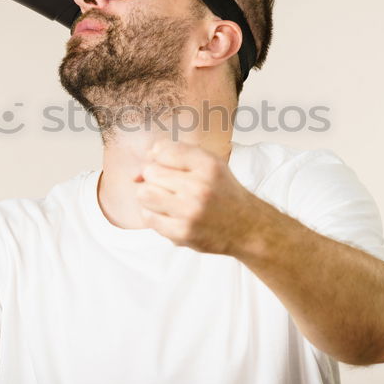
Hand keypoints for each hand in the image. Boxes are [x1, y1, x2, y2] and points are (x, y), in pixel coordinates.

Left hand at [135, 139, 260, 254]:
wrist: (247, 227)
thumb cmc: (222, 193)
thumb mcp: (209, 164)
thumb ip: (174, 156)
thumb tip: (136, 173)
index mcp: (207, 164)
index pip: (161, 150)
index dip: (159, 158)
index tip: (170, 168)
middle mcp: (199, 186)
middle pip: (149, 172)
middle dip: (154, 178)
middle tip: (170, 187)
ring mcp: (189, 211)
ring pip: (144, 194)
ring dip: (150, 197)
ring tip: (167, 201)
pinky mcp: (182, 233)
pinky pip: (148, 217)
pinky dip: (155, 216)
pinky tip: (171, 216)